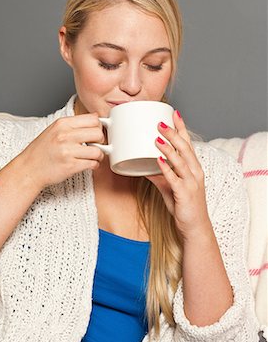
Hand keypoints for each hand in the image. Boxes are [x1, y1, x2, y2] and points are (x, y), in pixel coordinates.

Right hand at [19, 113, 104, 190]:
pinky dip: (94, 165)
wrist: (28, 169)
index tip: (96, 133)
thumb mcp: (54, 130)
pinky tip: (88, 164)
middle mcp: (64, 136)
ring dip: (99, 155)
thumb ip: (73, 125)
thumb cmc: (42, 151)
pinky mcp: (70, 166)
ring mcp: (67, 151)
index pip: (93, 119)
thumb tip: (96, 119)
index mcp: (62, 124)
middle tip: (96, 145)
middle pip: (98, 133)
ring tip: (93, 157)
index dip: (98, 126)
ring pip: (98, 151)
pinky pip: (93, 164)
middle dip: (101, 140)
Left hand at [145, 110, 209, 238]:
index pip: (188, 143)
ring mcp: (191, 183)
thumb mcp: (171, 188)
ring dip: (169, 148)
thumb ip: (160, 176)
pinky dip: (166, 169)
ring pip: (181, 161)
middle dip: (173, 133)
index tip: (174, 113)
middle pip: (185, 148)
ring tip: (157, 138)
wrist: (195, 228)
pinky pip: (174, 179)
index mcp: (194, 168)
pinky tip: (158, 161)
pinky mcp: (185, 194)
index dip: (181, 128)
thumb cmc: (184, 206)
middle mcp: (195, 172)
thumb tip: (144, 167)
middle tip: (160, 122)